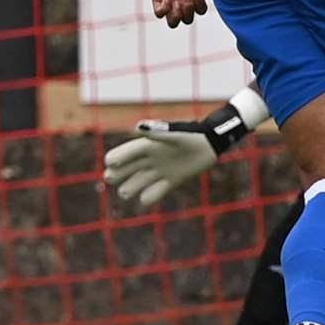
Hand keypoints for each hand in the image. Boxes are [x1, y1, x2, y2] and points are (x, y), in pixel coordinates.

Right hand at [103, 120, 219, 207]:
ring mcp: (159, 171)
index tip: (114, 164)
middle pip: (123, 170)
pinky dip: (148, 197)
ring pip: (136, 183)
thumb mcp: (175, 135)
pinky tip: (146, 197)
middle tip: (113, 179)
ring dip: (129, 189)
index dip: (114, 160)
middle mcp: (149, 159)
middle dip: (114, 175)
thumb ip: (157, 132)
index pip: (121, 154)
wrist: (211, 144)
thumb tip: (138, 126)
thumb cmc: (192, 135)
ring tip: (127, 192)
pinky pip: (154, 192)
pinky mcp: (170, 181)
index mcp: (146, 145)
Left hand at [150, 0, 208, 27]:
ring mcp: (170, 0)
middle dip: (188, 12)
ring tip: (177, 2)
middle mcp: (183, 1)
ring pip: (173, 22)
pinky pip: (159, 13)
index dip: (199, 7)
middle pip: (187, 19)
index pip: (199, 11)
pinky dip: (164, 10)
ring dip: (177, 17)